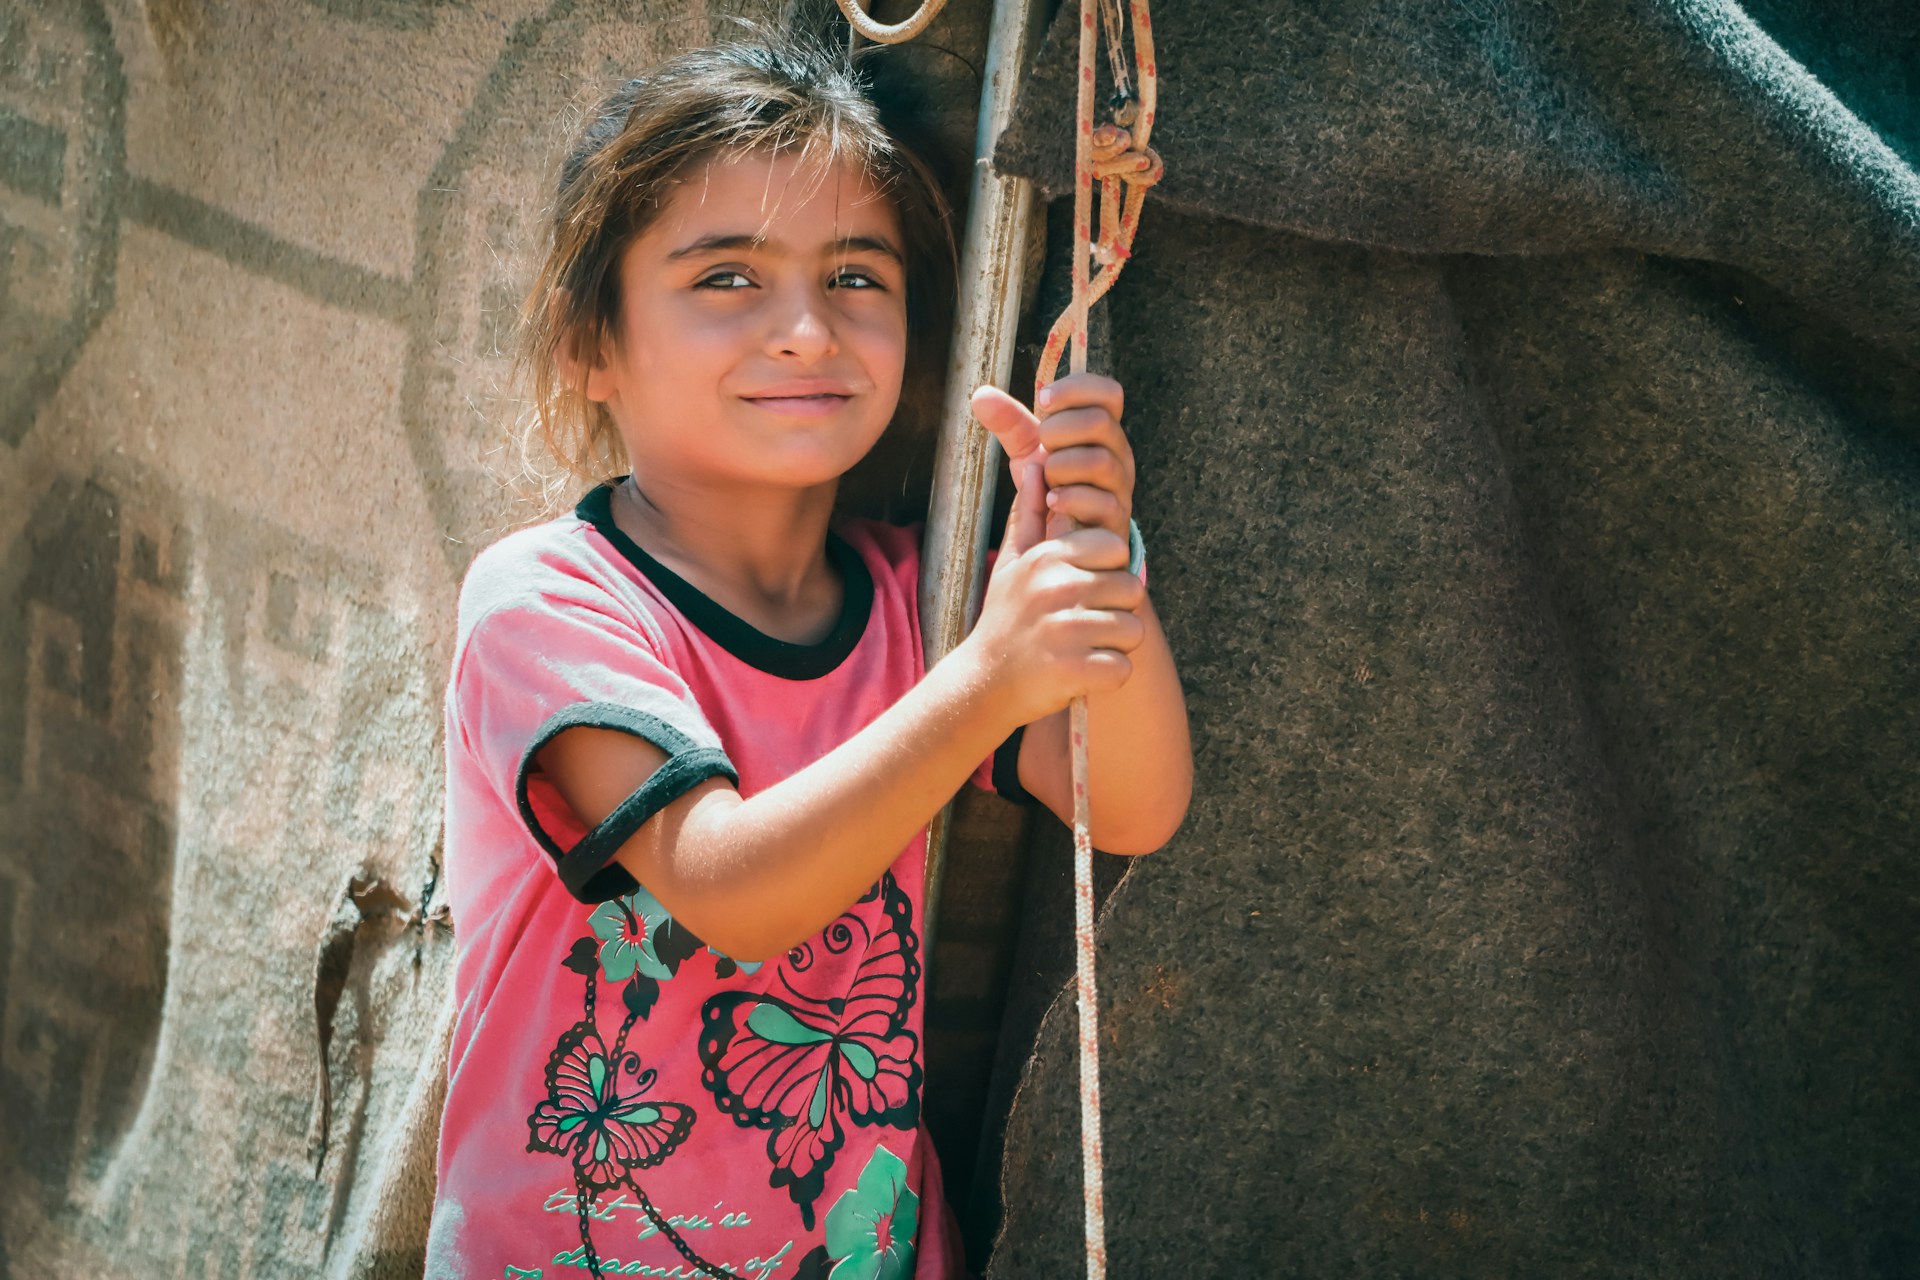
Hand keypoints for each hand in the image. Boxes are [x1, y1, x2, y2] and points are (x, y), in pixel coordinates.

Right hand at [959, 375, 1145, 726]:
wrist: (984, 684)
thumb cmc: (1005, 619)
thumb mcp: (1013, 561)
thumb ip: (1029, 512)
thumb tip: (1035, 459)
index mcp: (1049, 558)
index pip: (1116, 547)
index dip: (1107, 570)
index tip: (1084, 587)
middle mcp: (1057, 589)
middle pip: (1131, 589)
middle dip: (1116, 609)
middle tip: (1084, 624)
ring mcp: (1066, 631)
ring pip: (1132, 630)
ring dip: (1114, 644)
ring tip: (1081, 648)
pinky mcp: (1075, 671)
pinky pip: (1123, 668)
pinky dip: (1108, 675)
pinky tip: (1081, 672)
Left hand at [970, 373, 1135, 546]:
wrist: (1062, 538)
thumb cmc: (1052, 486)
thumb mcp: (1028, 451)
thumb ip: (1009, 423)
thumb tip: (980, 394)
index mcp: (1102, 430)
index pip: (1108, 392)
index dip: (1076, 389)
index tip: (1043, 400)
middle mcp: (1118, 454)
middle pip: (1100, 421)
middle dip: (1058, 430)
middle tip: (1041, 446)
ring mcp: (1120, 488)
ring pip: (1099, 461)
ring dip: (1060, 466)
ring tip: (1046, 480)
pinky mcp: (1116, 521)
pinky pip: (1101, 503)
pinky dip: (1069, 499)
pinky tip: (1050, 501)